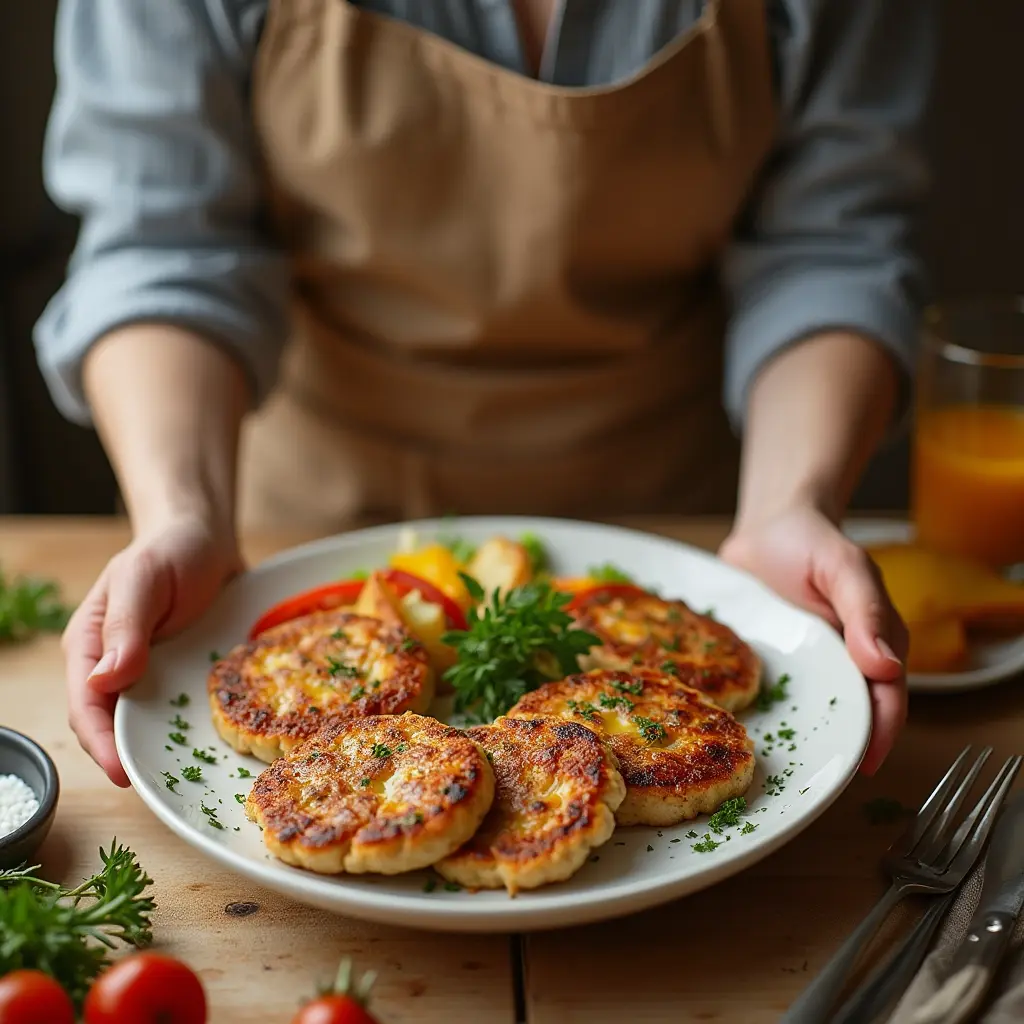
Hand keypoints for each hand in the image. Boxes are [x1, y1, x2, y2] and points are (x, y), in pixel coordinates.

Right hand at [62, 516, 242, 785]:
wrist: (206, 537)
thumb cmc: (168, 550)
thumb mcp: (143, 577)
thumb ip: (126, 627)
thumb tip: (103, 680)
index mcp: (91, 646)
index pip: (86, 706)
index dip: (101, 744)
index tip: (122, 774)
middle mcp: (116, 667)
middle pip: (115, 725)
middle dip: (132, 757)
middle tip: (166, 786)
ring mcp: (150, 672)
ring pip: (149, 723)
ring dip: (164, 749)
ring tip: (192, 777)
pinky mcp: (181, 673)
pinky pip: (182, 707)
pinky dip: (192, 726)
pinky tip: (217, 740)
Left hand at [719, 504, 907, 775]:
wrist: (766, 525)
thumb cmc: (812, 541)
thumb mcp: (844, 566)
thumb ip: (866, 611)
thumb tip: (885, 665)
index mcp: (871, 645)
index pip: (884, 699)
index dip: (878, 734)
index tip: (864, 765)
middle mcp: (839, 664)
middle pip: (845, 717)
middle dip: (834, 749)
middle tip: (812, 781)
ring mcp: (802, 668)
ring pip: (805, 713)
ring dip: (794, 739)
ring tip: (771, 772)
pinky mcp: (768, 664)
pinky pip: (767, 694)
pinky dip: (757, 712)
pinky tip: (735, 733)